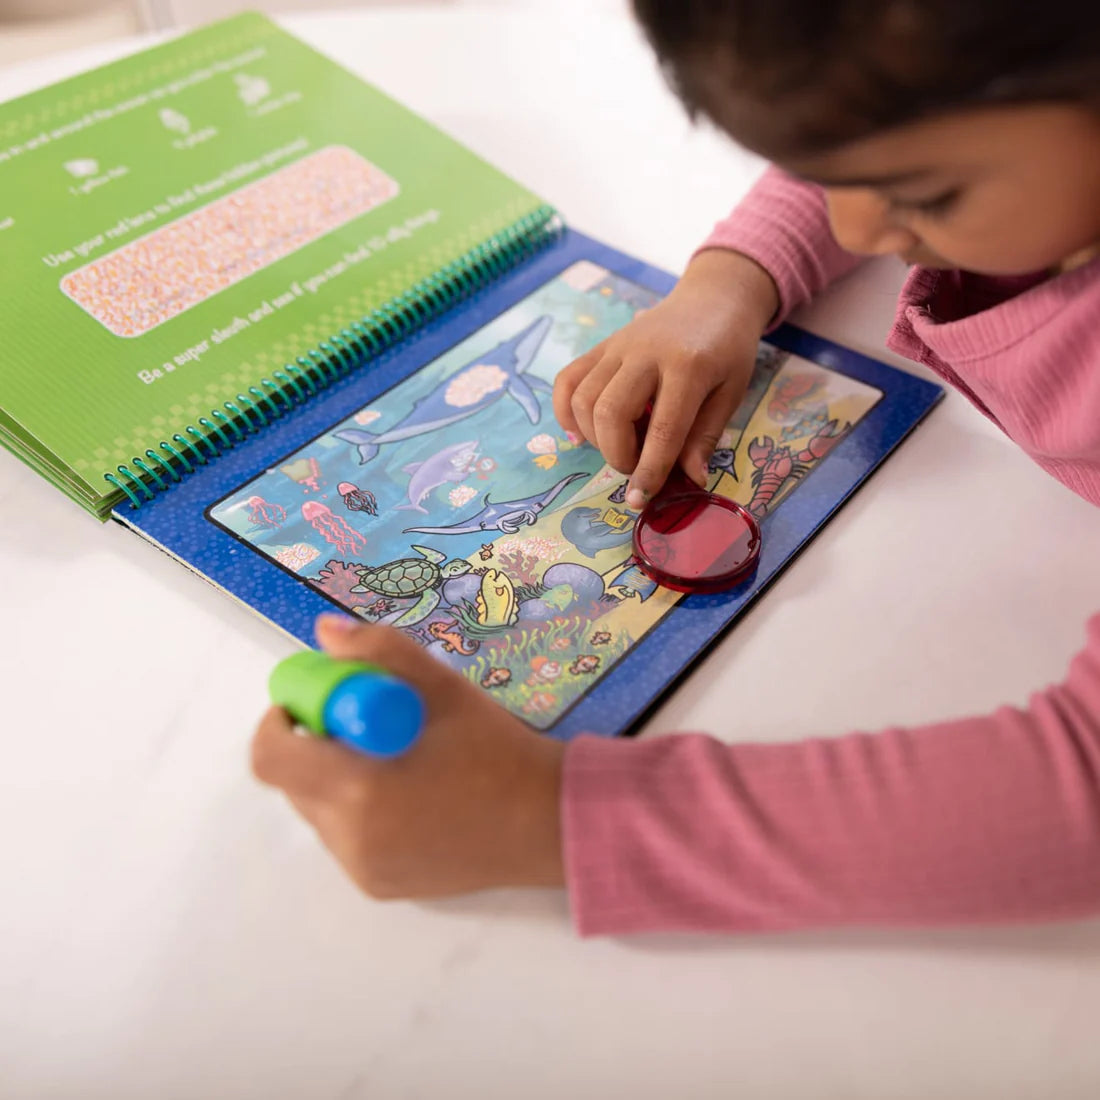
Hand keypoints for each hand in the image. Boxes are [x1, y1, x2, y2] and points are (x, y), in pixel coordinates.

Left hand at [252, 616, 564, 898]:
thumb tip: (325, 634)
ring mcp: (363, 869)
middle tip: (370, 722)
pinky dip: (360, 809)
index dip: (280, 722)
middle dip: (318, 744)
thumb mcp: (443, 688)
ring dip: (337, 777)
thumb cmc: (496, 749)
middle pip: (295, 781)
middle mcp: (350, 838)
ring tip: (401, 759)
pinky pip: (345, 837)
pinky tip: (411, 795)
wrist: (549, 821)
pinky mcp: (379, 886)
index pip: (273, 758)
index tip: (311, 702)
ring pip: (319, 809)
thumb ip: (379, 652)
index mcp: (359, 788)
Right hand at [553, 249, 778, 507]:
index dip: (649, 471)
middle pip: (610, 413)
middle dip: (617, 455)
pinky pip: (568, 380)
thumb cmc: (727, 350)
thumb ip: (705, 436)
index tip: (640, 500)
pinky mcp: (601, 345)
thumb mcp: (731, 392)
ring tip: (620, 445)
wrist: (713, 298)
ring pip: (584, 400)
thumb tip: (690, 480)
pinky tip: (581, 432)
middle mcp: (646, 353)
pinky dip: (566, 411)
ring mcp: (618, 346)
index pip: (663, 429)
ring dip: (594, 437)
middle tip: (635, 466)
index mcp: (688, 366)